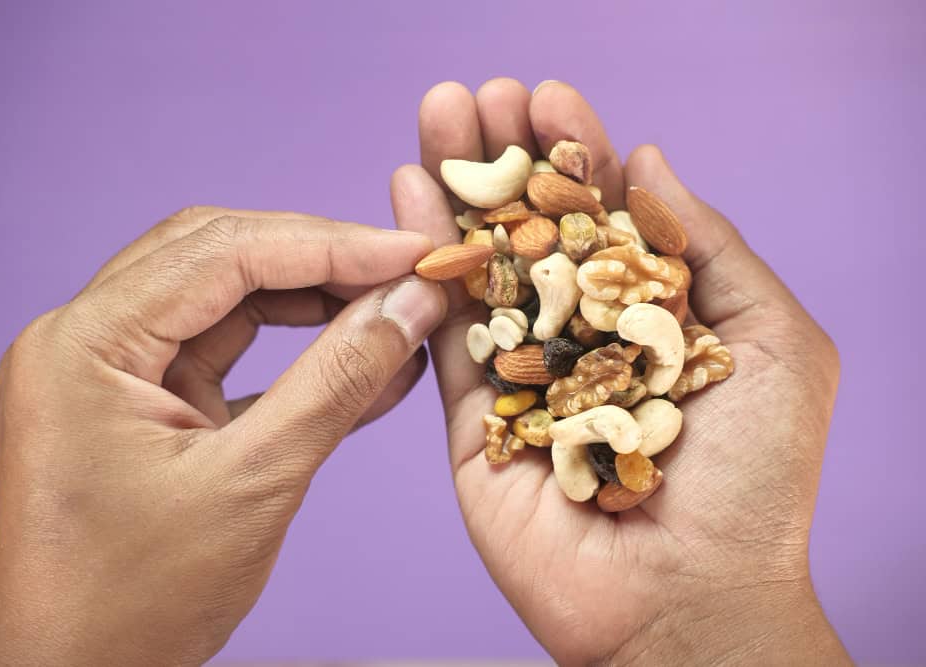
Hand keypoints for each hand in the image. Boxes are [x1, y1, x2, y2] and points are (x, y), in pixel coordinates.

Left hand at [0, 208, 445, 665]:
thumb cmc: (134, 599)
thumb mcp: (253, 482)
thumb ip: (337, 382)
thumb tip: (408, 308)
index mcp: (87, 344)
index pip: (222, 253)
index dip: (329, 244)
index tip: (410, 253)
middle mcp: (88, 340)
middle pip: (218, 259)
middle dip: (319, 260)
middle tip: (403, 273)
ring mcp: (113, 372)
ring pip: (226, 301)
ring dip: (312, 302)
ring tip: (392, 310)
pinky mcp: (143, 405)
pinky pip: (226, 355)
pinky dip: (293, 354)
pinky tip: (362, 357)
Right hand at [391, 79, 851, 664]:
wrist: (690, 602)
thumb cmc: (755, 481)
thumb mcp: (772, 343)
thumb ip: (709, 249)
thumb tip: (650, 162)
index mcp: (649, 314)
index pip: (601, 216)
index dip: (574, 154)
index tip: (549, 95)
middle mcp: (580, 335)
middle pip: (531, 230)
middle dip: (503, 158)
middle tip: (475, 95)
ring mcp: (522, 375)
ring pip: (479, 268)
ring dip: (455, 189)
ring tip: (435, 115)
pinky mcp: (473, 420)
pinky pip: (444, 333)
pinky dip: (423, 263)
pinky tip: (407, 195)